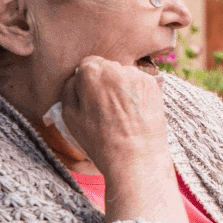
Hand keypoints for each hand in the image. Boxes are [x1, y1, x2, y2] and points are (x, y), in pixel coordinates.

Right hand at [59, 56, 186, 222]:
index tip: (89, 98)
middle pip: (107, 68)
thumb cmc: (99, 140)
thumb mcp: (69, 116)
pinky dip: (136, 94)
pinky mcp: (154, 85)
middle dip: (104, 83)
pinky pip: (140, 84)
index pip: (86, 65)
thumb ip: (69, 89)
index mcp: (92, 72)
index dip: (86, 82)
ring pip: (124, 75)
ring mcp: (138, 76)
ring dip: (121, 87)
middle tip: (104, 108)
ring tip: (121, 114)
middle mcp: (117, 68)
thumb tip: (76, 77)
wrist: (136, 157)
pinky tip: (134, 113)